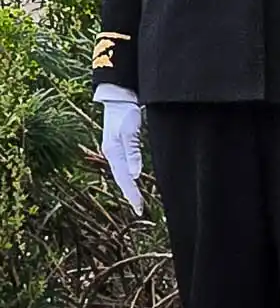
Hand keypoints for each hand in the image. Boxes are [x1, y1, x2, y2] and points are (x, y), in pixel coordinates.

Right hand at [99, 98, 145, 216]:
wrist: (119, 98)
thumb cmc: (124, 113)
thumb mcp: (129, 132)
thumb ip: (132, 153)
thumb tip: (135, 176)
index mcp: (113, 153)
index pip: (123, 179)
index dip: (131, 194)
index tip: (139, 207)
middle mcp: (112, 154)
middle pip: (122, 179)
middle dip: (130, 195)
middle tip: (140, 209)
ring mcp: (115, 150)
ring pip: (122, 174)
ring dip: (130, 187)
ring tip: (137, 201)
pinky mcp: (120, 146)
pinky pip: (125, 166)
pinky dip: (130, 176)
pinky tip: (135, 181)